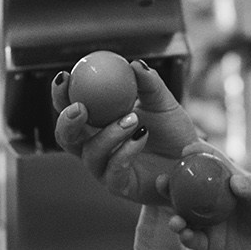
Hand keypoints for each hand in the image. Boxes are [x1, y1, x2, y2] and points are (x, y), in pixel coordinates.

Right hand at [52, 61, 196, 206]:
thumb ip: (148, 83)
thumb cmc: (172, 130)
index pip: (69, 108)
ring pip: (90, 153)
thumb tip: (134, 64)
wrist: (191, 158)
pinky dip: (125, 151)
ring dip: (108, 134)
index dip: (60, 94)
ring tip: (133, 119)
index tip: (65, 77)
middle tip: (80, 107)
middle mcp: (94, 146)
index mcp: (97, 122)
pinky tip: (141, 136)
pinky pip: (113, 170)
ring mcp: (104, 168)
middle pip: (66, 136)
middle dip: (66, 121)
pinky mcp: (119, 186)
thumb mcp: (162, 102)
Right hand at [165, 152, 250, 249]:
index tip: (184, 151)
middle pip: (187, 191)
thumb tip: (234, 182)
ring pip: (185, 216)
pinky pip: (194, 239)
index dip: (195, 155)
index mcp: (228, 185)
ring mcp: (212, 223)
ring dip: (174, 216)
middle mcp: (215, 203)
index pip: (209, 166)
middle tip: (162, 182)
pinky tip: (185, 234)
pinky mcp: (212, 244)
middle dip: (170, 186)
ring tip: (174, 220)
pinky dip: (187, 237)